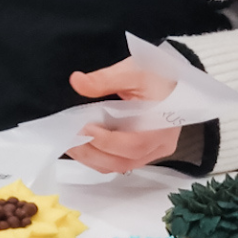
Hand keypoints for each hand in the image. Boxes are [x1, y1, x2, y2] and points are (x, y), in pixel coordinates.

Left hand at [65, 57, 179, 173]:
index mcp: (163, 125)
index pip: (134, 144)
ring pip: (119, 166)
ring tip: (69, 142)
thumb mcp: (131, 72)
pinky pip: (119, 162)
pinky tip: (81, 145)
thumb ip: (104, 79)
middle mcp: (160, 144)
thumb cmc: (156, 76)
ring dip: (91, 158)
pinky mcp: (142, 153)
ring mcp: (152, 152)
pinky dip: (97, 157)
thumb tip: (77, 81)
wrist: (169, 81)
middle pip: (124, 161)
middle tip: (69, 137)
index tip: (83, 129)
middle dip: (92, 152)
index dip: (106, 141)